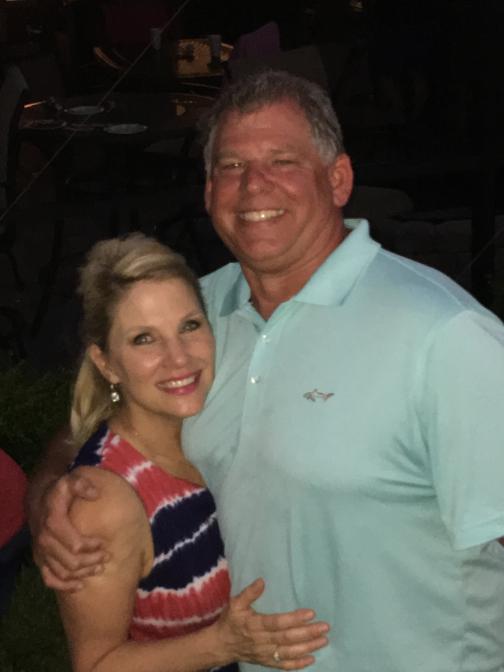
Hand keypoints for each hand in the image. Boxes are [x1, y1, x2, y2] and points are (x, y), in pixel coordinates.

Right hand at [32, 472, 107, 590]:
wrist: (39, 500)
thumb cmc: (59, 492)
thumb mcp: (69, 482)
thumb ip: (82, 485)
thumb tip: (96, 494)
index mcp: (53, 523)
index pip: (74, 544)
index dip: (91, 547)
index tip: (104, 544)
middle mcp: (45, 541)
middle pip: (70, 562)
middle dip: (91, 562)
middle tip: (106, 557)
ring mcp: (41, 553)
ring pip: (62, 572)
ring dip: (82, 574)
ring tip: (99, 569)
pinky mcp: (40, 560)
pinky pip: (49, 579)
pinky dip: (64, 586)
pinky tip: (79, 585)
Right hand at [214, 578, 328, 668]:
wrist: (221, 645)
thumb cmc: (230, 621)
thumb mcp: (235, 603)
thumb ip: (249, 593)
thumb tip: (262, 581)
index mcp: (254, 624)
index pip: (278, 622)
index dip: (294, 619)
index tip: (311, 613)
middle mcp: (262, 640)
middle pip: (287, 638)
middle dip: (307, 633)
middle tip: (324, 627)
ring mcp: (265, 653)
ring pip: (289, 652)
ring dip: (308, 647)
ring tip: (323, 641)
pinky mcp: (266, 662)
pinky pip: (284, 665)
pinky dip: (298, 664)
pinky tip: (312, 658)